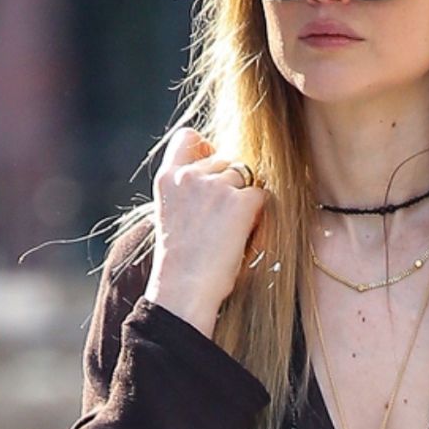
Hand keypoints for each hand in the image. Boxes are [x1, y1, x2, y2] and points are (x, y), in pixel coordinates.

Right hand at [142, 127, 267, 337]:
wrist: (184, 290)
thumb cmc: (180, 264)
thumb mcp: (172, 216)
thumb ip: (189, 191)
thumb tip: (222, 172)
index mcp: (167, 179)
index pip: (187, 138)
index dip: (205, 148)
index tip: (212, 166)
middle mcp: (190, 176)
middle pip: (226, 160)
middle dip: (232, 184)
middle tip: (224, 221)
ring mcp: (216, 186)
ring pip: (246, 177)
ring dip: (246, 199)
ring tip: (232, 231)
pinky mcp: (240, 202)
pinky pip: (261, 196)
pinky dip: (259, 215)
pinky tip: (244, 236)